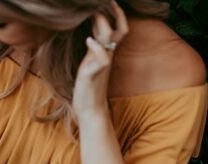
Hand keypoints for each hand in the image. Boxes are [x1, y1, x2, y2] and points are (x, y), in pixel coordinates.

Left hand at [72, 1, 127, 119]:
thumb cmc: (88, 86)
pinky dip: (96, 47)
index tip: (109, 2)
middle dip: (114, 12)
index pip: (118, 28)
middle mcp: (107, 55)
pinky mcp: (93, 74)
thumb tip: (92, 34)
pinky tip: (88, 40)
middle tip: (108, 1)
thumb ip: (94, 48)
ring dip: (102, 24)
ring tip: (94, 13)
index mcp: (106, 52)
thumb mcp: (90, 62)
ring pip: (109, 39)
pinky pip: (101, 59)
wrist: (90, 109)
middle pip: (119, 29)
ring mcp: (101, 64)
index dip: (116, 13)